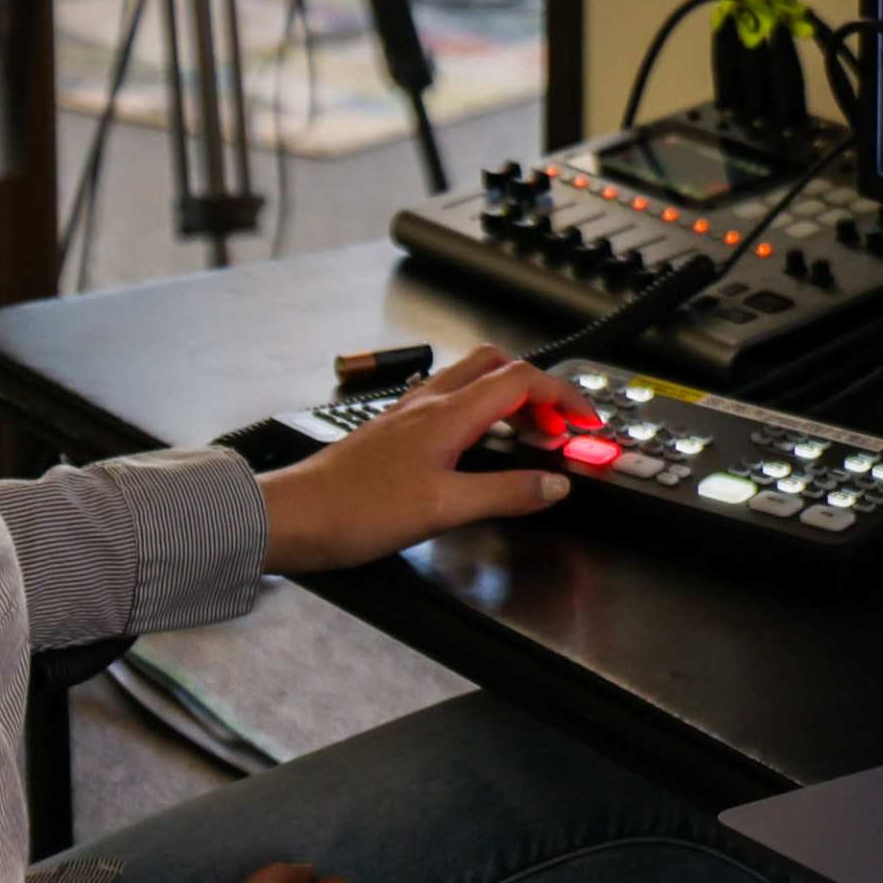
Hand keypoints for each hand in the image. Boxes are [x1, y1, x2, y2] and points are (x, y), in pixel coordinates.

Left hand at [258, 348, 569, 570]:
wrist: (294, 516)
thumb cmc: (358, 510)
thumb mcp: (444, 509)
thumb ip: (506, 493)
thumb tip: (555, 485)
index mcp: (448, 413)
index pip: (522, 380)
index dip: (564, 396)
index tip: (588, 422)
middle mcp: (429, 401)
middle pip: (497, 366)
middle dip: (537, 389)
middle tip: (557, 428)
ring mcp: (408, 413)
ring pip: (470, 381)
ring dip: (507, 398)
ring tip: (525, 438)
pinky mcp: (392, 430)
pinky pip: (447, 402)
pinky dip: (477, 413)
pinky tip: (474, 447)